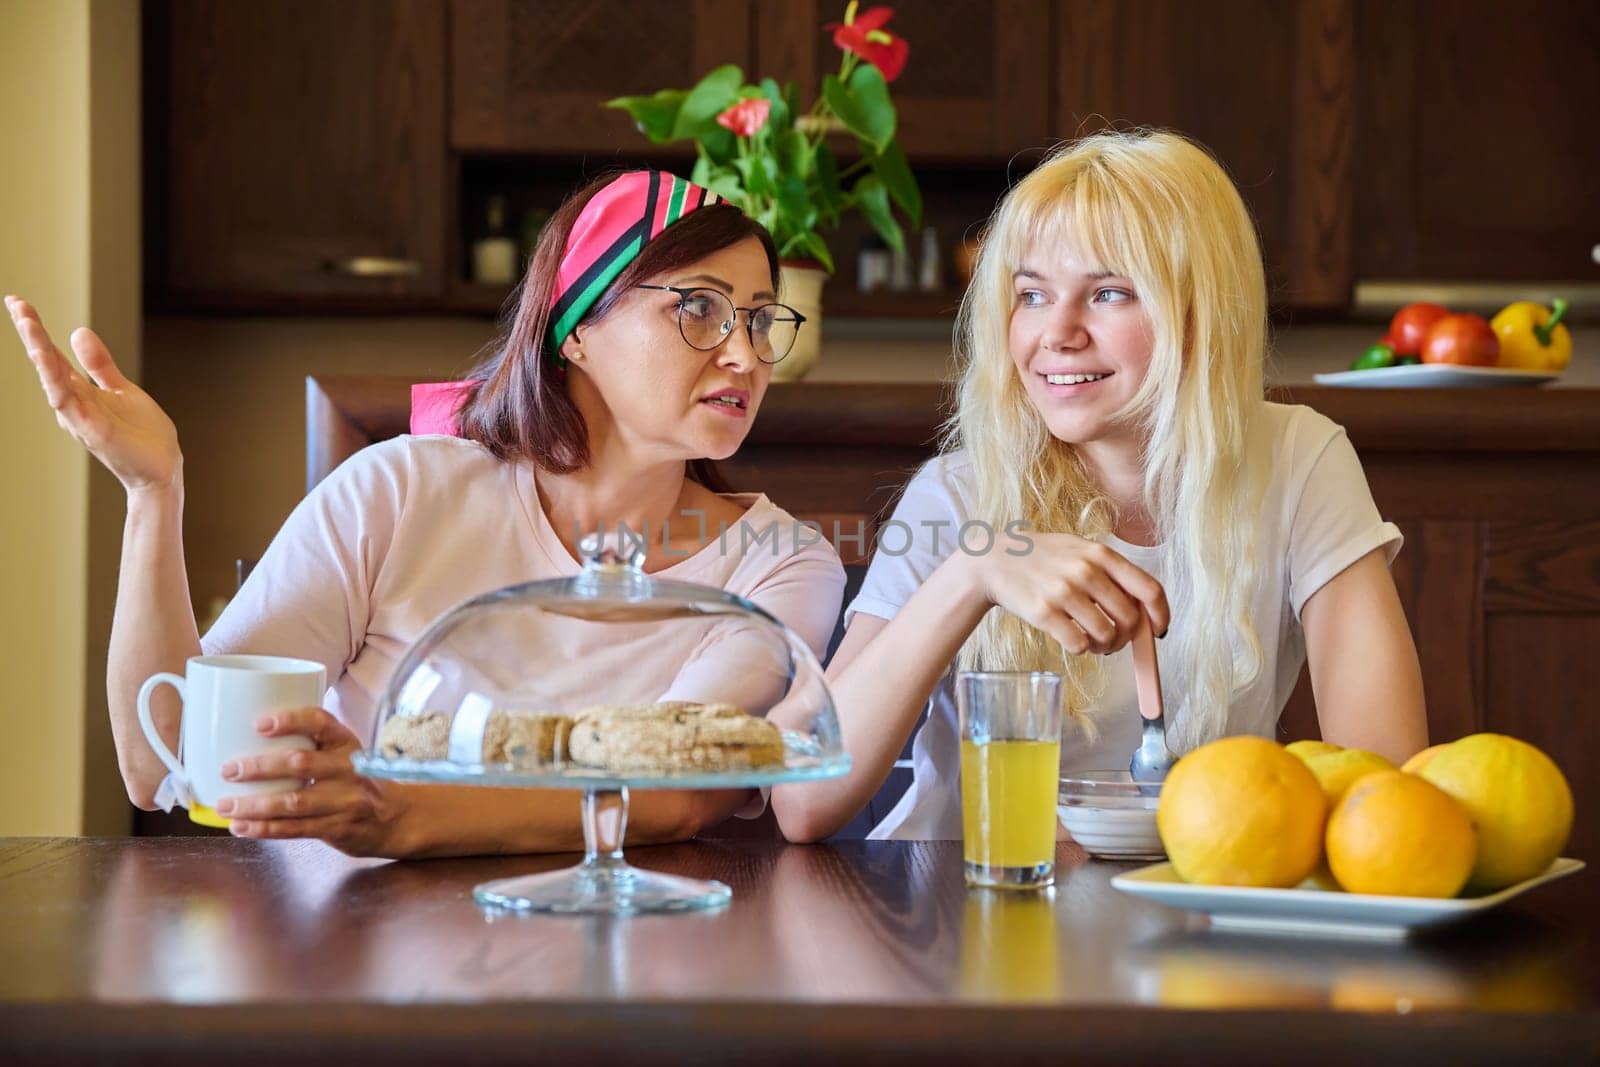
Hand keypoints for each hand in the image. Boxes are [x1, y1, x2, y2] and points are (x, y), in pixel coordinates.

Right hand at [6, 295, 181, 493]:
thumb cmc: (142, 434)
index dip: (35, 329)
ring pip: (52, 380)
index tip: (18, 301)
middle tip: (15, 303)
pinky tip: (47, 360)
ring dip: (40, 353)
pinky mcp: (94, 431)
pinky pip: (70, 404)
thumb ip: (99, 364)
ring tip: (26, 323)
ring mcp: (80, 417)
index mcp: (80, 392)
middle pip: (46, 363)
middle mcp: (73, 404)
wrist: (162, 469)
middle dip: (31, 334)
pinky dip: (57, 382)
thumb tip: (77, 330)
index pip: (52, 356)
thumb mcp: (121, 389)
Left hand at [217, 707, 407, 856]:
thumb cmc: (358, 781)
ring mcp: (345, 801)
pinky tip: (241, 828)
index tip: (259, 723)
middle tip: (229, 769)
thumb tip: (249, 739)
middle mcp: (349, 769)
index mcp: (347, 743)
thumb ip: (311, 746)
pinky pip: (295, 830)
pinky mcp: (338, 828)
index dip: (291, 720)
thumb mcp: (345, 754)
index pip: (321, 722)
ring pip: (293, 802)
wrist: (397, 818)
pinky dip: (265, 829)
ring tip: (225, 805)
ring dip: (254, 805)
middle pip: (301, 763)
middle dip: (260, 767)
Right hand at [971, 533, 1169, 655]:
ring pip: (1106, 635)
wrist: (993, 560)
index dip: (1160, 615)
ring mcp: (1064, 592)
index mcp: (1101, 554)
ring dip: (1105, 647)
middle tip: (1116, 641)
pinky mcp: (1044, 613)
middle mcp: (1086, 571)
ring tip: (1094, 642)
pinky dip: (1082, 649)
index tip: (1158, 630)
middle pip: (1130, 619)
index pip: (1149, 589)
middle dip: (1128, 638)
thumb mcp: (1079, 549)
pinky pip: (1079, 644)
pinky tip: (1073, 640)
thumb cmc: (1042, 557)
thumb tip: (1143, 609)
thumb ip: (1110, 572)